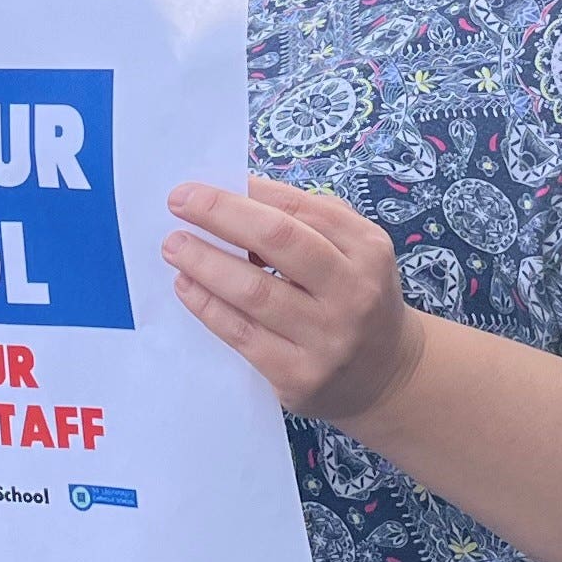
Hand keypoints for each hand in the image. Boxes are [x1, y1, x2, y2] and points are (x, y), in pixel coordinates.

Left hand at [162, 178, 427, 426]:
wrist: (387, 375)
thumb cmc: (355, 297)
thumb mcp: (354, 250)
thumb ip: (307, 219)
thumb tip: (237, 194)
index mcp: (368, 248)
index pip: (299, 208)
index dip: (247, 192)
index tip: (204, 184)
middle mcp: (352, 291)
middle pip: (277, 240)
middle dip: (220, 214)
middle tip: (178, 201)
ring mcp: (327, 337)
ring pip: (253, 291)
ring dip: (205, 262)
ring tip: (174, 245)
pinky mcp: (300, 376)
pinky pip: (242, 335)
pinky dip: (208, 306)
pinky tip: (186, 286)